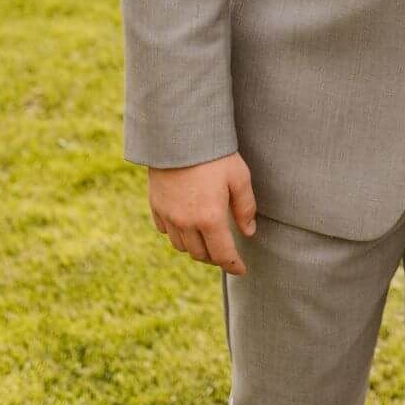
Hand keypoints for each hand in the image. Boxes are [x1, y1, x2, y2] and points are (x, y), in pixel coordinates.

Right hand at [148, 152, 256, 276]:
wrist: (179, 134)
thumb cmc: (214, 154)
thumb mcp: (239, 177)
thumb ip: (245, 207)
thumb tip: (249, 232)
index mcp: (210, 218)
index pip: (223, 254)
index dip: (234, 265)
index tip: (242, 270)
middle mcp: (186, 223)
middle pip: (201, 254)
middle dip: (215, 258)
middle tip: (226, 253)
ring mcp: (168, 215)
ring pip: (181, 246)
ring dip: (196, 248)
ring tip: (207, 240)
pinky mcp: (155, 205)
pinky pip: (166, 231)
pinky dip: (177, 234)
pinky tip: (186, 225)